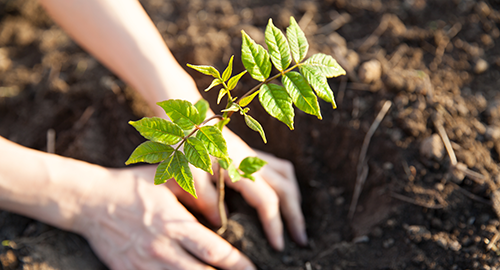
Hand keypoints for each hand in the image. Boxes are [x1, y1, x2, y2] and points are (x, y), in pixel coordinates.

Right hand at [72, 166, 254, 269]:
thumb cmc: (133, 186)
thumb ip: (196, 194)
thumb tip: (222, 212)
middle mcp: (163, 249)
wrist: (91, 200)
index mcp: (175, 224)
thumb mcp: (168, 180)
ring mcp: (145, 265)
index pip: (216, 252)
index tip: (254, 269)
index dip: (239, 265)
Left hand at [167, 129, 306, 250]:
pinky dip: (287, 185)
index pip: (267, 201)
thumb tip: (221, 223)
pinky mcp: (251, 153)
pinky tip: (283, 197)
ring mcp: (254, 156)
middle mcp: (253, 162)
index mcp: (240, 169)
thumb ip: (207, 199)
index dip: (274, 225)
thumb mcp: (190, 175)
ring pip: (287, 177)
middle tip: (301, 241)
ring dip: (294, 199)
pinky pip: (280, 168)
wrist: (188, 119)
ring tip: (295, 221)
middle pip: (286, 190)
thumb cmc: (186, 146)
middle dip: (295, 216)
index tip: (278, 246)